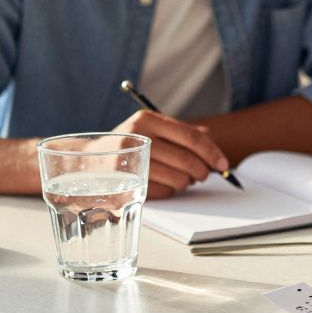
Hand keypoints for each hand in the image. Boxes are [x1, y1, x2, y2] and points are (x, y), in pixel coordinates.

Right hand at [112, 110, 228, 198]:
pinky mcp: (123, 184)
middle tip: (202, 175)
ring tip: (179, 178)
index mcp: (148, 120)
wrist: (87, 161)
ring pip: (178, 179)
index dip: (212, 153)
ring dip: (185, 183)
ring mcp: (128, 161)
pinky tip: (162, 185)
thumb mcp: (153, 131)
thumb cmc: (130, 146)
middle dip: (202, 172)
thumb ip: (184, 135)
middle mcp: (137, 137)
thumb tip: (215, 152)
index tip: (223, 164)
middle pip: (187, 160)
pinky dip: (170, 191)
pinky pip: (163, 192)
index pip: (192, 137)